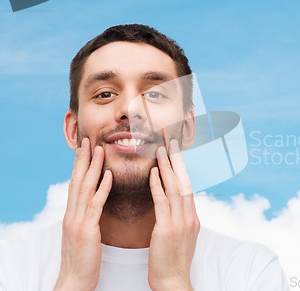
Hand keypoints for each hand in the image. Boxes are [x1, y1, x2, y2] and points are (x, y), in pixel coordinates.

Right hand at [54, 138, 112, 290]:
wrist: (75, 281)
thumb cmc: (83, 260)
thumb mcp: (84, 234)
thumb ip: (87, 218)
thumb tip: (93, 206)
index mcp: (72, 215)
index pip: (76, 184)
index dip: (80, 165)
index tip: (86, 148)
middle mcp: (72, 214)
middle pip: (77, 181)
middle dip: (83, 159)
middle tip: (88, 140)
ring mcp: (77, 222)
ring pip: (85, 188)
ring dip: (93, 167)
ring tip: (99, 149)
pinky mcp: (87, 231)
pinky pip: (95, 205)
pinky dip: (102, 188)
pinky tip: (109, 175)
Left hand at [148, 139, 199, 290]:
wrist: (173, 282)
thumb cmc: (172, 262)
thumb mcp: (181, 237)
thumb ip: (180, 219)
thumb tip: (176, 206)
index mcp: (193, 218)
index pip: (188, 187)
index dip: (182, 168)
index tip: (176, 152)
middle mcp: (190, 217)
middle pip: (185, 181)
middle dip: (178, 160)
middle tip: (171, 141)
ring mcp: (181, 222)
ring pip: (175, 187)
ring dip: (168, 167)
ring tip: (161, 149)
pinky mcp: (168, 229)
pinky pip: (163, 202)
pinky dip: (158, 185)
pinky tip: (152, 172)